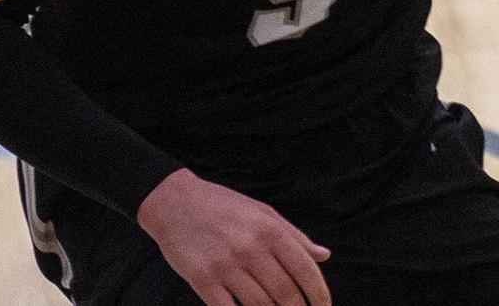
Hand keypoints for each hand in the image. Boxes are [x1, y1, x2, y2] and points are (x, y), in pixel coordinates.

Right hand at [138, 170, 331, 305]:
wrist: (173, 202)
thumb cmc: (222, 206)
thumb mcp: (262, 212)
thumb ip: (294, 236)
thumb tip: (324, 255)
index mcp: (268, 230)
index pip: (304, 269)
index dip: (319, 294)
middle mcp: (249, 248)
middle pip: (285, 292)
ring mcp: (225, 266)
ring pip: (260, 305)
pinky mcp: (202, 280)